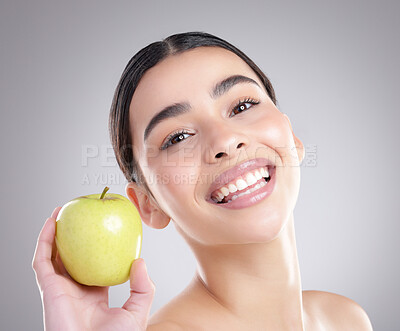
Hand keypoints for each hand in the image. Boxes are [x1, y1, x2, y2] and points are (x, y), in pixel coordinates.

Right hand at [32, 207, 154, 330]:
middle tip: (80, 214)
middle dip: (74, 236)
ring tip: (63, 210)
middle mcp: (76, 289)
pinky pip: (43, 260)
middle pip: (72, 256)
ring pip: (54, 254)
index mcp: (95, 293)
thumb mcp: (137, 311)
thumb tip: (140, 260)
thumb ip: (143, 286)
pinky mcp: (49, 289)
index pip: (94, 265)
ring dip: (55, 232)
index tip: (104, 229)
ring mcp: (61, 288)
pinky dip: (45, 240)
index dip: (97, 248)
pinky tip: (52, 223)